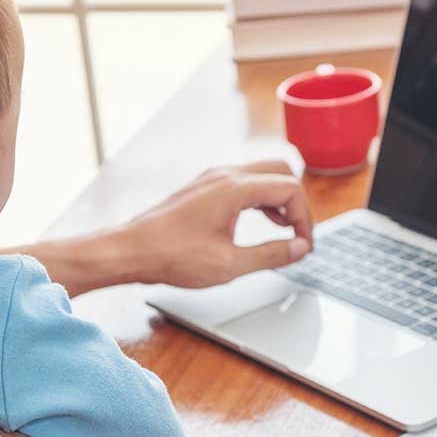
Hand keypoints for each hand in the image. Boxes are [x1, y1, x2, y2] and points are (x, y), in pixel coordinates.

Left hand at [120, 161, 314, 287]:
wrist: (131, 250)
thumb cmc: (173, 256)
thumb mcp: (229, 265)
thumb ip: (270, 254)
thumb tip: (299, 248)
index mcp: (234, 188)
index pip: (289, 189)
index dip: (304, 218)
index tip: (304, 245)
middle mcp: (225, 175)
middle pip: (280, 171)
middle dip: (296, 202)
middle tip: (299, 234)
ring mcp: (213, 178)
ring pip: (262, 174)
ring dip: (279, 199)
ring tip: (284, 231)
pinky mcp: (204, 188)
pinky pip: (244, 182)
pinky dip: (260, 199)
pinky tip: (260, 222)